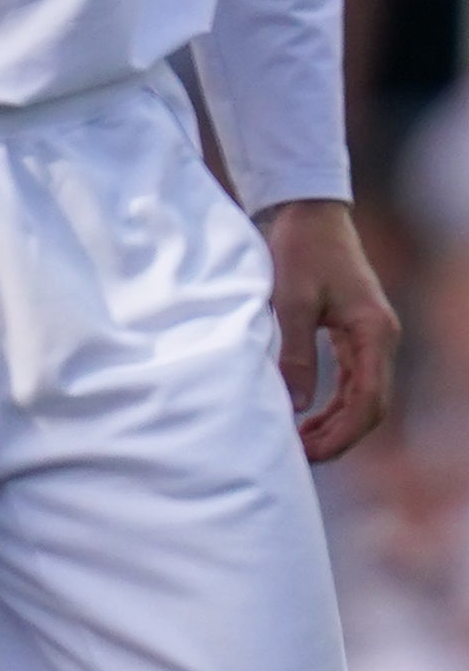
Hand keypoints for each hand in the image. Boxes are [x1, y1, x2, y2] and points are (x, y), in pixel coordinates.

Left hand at [262, 199, 398, 462]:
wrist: (308, 212)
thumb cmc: (300, 249)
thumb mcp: (290, 300)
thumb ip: (295, 352)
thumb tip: (296, 406)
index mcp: (375, 333)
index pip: (370, 401)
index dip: (342, 433)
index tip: (310, 452)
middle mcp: (381, 339)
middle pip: (371, 406)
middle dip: (339, 436)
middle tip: (300, 458)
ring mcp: (371, 337)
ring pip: (363, 396)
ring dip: (336, 423)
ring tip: (301, 445)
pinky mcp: (355, 332)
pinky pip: (352, 380)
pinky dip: (333, 402)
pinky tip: (308, 416)